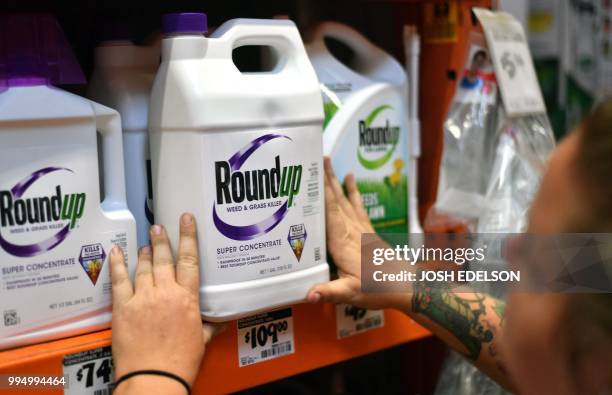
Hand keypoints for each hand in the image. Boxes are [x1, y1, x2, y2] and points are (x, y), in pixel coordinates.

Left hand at [110, 213, 218, 393]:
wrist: (155, 377)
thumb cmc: (180, 362)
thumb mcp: (201, 341)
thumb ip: (208, 326)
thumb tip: (218, 322)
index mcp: (187, 298)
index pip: (189, 260)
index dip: (188, 237)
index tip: (186, 220)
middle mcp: (165, 293)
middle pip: (163, 259)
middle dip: (162, 240)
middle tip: (159, 226)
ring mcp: (142, 298)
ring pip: (143, 267)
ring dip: (145, 253)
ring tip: (146, 242)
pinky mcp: (123, 308)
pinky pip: (119, 280)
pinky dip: (117, 264)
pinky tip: (117, 252)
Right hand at [307, 158, 408, 309]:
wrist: (406, 287)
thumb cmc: (378, 289)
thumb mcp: (350, 294)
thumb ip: (329, 292)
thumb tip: (308, 294)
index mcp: (343, 244)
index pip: (331, 214)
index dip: (322, 194)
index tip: (313, 176)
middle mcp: (352, 232)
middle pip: (337, 201)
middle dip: (326, 180)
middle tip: (318, 158)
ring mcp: (361, 230)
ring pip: (345, 200)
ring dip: (336, 181)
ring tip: (329, 162)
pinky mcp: (368, 231)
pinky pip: (357, 206)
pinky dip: (352, 192)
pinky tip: (350, 179)